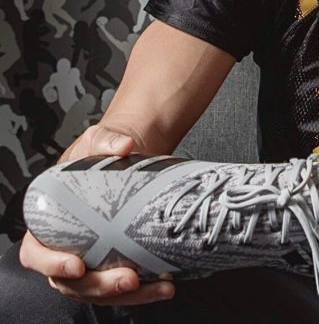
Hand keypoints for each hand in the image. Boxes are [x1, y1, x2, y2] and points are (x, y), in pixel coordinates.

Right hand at [19, 125, 175, 306]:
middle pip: (71, 282)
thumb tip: (123, 146)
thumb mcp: (97, 140)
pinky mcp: (117, 261)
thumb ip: (106, 140)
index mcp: (49, 221)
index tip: (76, 266)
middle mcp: (67, 246)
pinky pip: (124, 284)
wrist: (128, 156)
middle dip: (99, 285)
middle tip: (128, 279)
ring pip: (99, 289)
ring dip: (128, 294)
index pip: (36, 253)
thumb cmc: (101, 153)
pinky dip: (145, 289)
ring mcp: (92, 258)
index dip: (51, 264)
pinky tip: (166, 284)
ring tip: (158, 286)